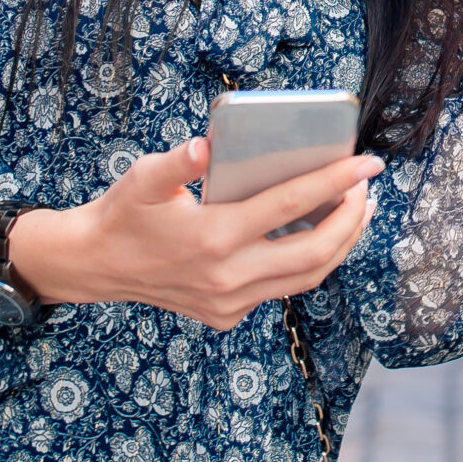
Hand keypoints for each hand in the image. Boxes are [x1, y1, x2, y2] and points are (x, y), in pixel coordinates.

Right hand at [0, 141, 383, 330]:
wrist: (96, 265)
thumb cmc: (123, 213)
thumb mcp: (143, 178)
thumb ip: (176, 162)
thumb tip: (205, 146)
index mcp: (213, 237)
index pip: (291, 207)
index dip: (335, 183)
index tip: (367, 164)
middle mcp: (227, 276)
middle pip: (315, 252)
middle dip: (352, 218)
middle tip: (366, 188)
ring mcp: (230, 302)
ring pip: (307, 278)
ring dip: (340, 244)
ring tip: (357, 211)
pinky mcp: (227, 315)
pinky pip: (282, 289)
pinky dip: (309, 264)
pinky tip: (319, 235)